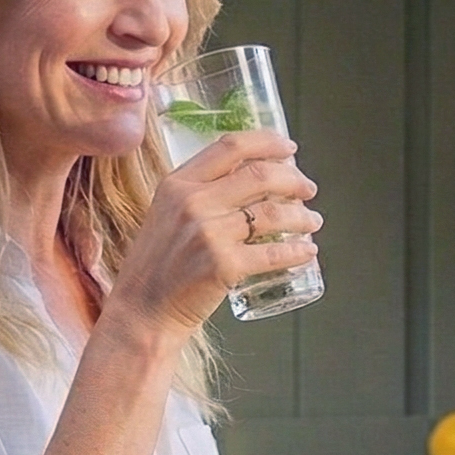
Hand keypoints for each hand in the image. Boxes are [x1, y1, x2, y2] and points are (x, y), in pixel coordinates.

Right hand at [105, 130, 319, 336]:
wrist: (141, 312)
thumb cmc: (157, 267)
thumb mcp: (166, 215)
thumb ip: (198, 194)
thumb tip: (247, 180)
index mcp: (177, 184)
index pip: (230, 147)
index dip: (267, 143)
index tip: (289, 148)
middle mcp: (192, 202)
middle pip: (259, 175)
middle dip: (293, 180)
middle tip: (308, 190)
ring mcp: (208, 234)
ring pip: (272, 214)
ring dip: (302, 217)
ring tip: (312, 222)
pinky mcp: (223, 265)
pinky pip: (273, 253)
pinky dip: (297, 251)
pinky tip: (307, 251)